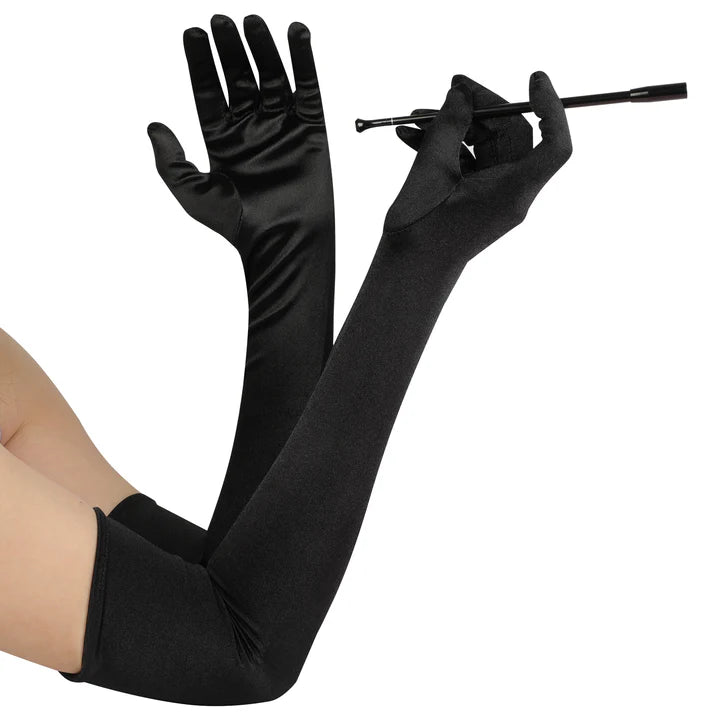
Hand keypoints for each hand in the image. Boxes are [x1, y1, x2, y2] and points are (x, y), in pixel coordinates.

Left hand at [147, 14, 332, 272]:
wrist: (283, 241)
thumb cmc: (240, 225)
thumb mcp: (192, 193)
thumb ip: (171, 161)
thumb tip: (153, 127)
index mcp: (223, 141)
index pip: (209, 92)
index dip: (201, 63)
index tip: (193, 33)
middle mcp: (252, 129)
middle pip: (239, 78)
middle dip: (230, 49)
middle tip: (220, 21)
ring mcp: (282, 128)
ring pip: (272, 77)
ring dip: (262, 48)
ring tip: (251, 22)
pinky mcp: (312, 131)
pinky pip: (308, 89)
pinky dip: (304, 61)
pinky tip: (296, 34)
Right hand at [383, 71, 571, 265]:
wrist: (409, 272)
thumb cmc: (422, 233)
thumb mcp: (431, 171)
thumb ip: (448, 127)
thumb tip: (460, 95)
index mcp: (513, 192)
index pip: (554, 145)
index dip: (551, 108)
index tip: (533, 80)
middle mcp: (510, 193)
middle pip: (513, 135)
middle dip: (481, 107)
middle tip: (452, 87)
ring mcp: (491, 195)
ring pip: (485, 145)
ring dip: (453, 125)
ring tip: (416, 116)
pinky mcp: (473, 197)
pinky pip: (467, 160)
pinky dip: (443, 144)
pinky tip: (411, 135)